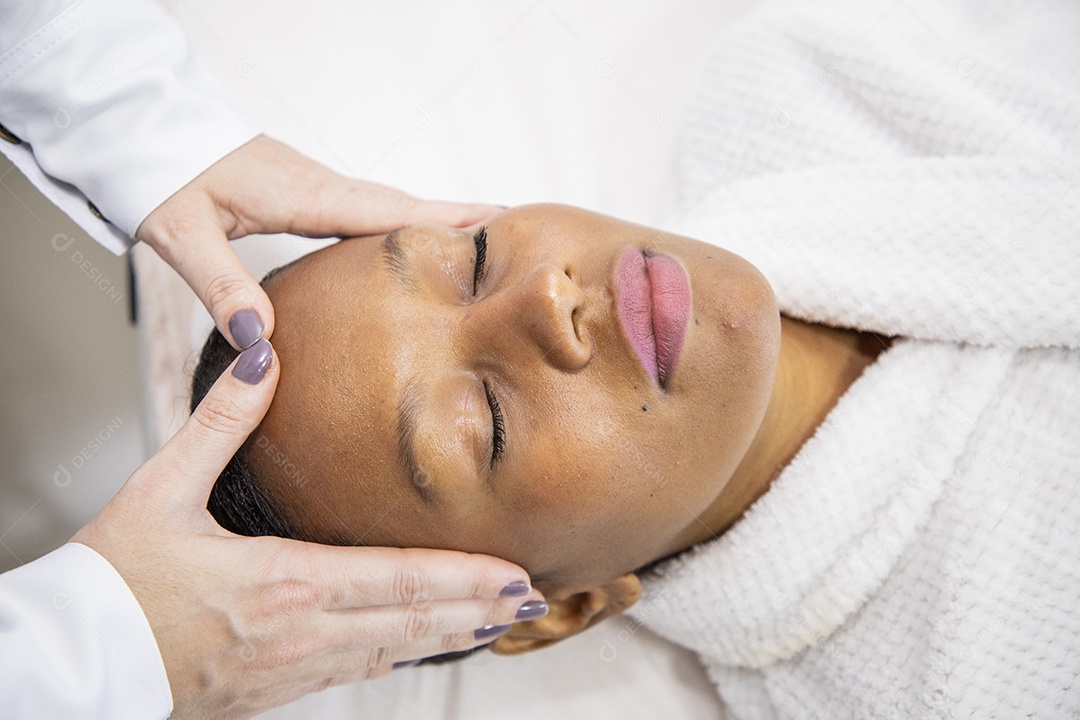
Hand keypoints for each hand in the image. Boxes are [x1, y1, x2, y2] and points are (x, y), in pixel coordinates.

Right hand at [72, 341, 543, 718]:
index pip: (397, 579)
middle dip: (479, 610)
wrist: (75, 664)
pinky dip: (401, 656)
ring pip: (392, 653)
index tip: (514, 575)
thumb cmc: (115, 586)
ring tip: (499, 623)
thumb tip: (261, 359)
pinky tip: (421, 647)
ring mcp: (291, 669)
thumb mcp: (160, 491)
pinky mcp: (275, 689)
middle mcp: (300, 633)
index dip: (464, 580)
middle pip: (411, 622)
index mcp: (281, 582)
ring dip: (451, 636)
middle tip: (533, 599)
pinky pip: (355, 673)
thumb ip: (219, 423)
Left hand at [135, 134, 500, 347]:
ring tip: (480, 233)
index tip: (499, 221)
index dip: (445, 220)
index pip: (388, 210)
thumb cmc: (160, 174)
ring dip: (433, 216)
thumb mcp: (182, 233)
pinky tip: (406, 238)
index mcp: (303, 194)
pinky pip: (365, 208)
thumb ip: (221, 286)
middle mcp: (319, 187)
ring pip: (387, 205)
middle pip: (403, 203)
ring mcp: (313, 188)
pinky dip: (399, 219)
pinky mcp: (302, 193)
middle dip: (458, 214)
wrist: (140, 131)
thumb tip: (261, 339)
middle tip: (513, 224)